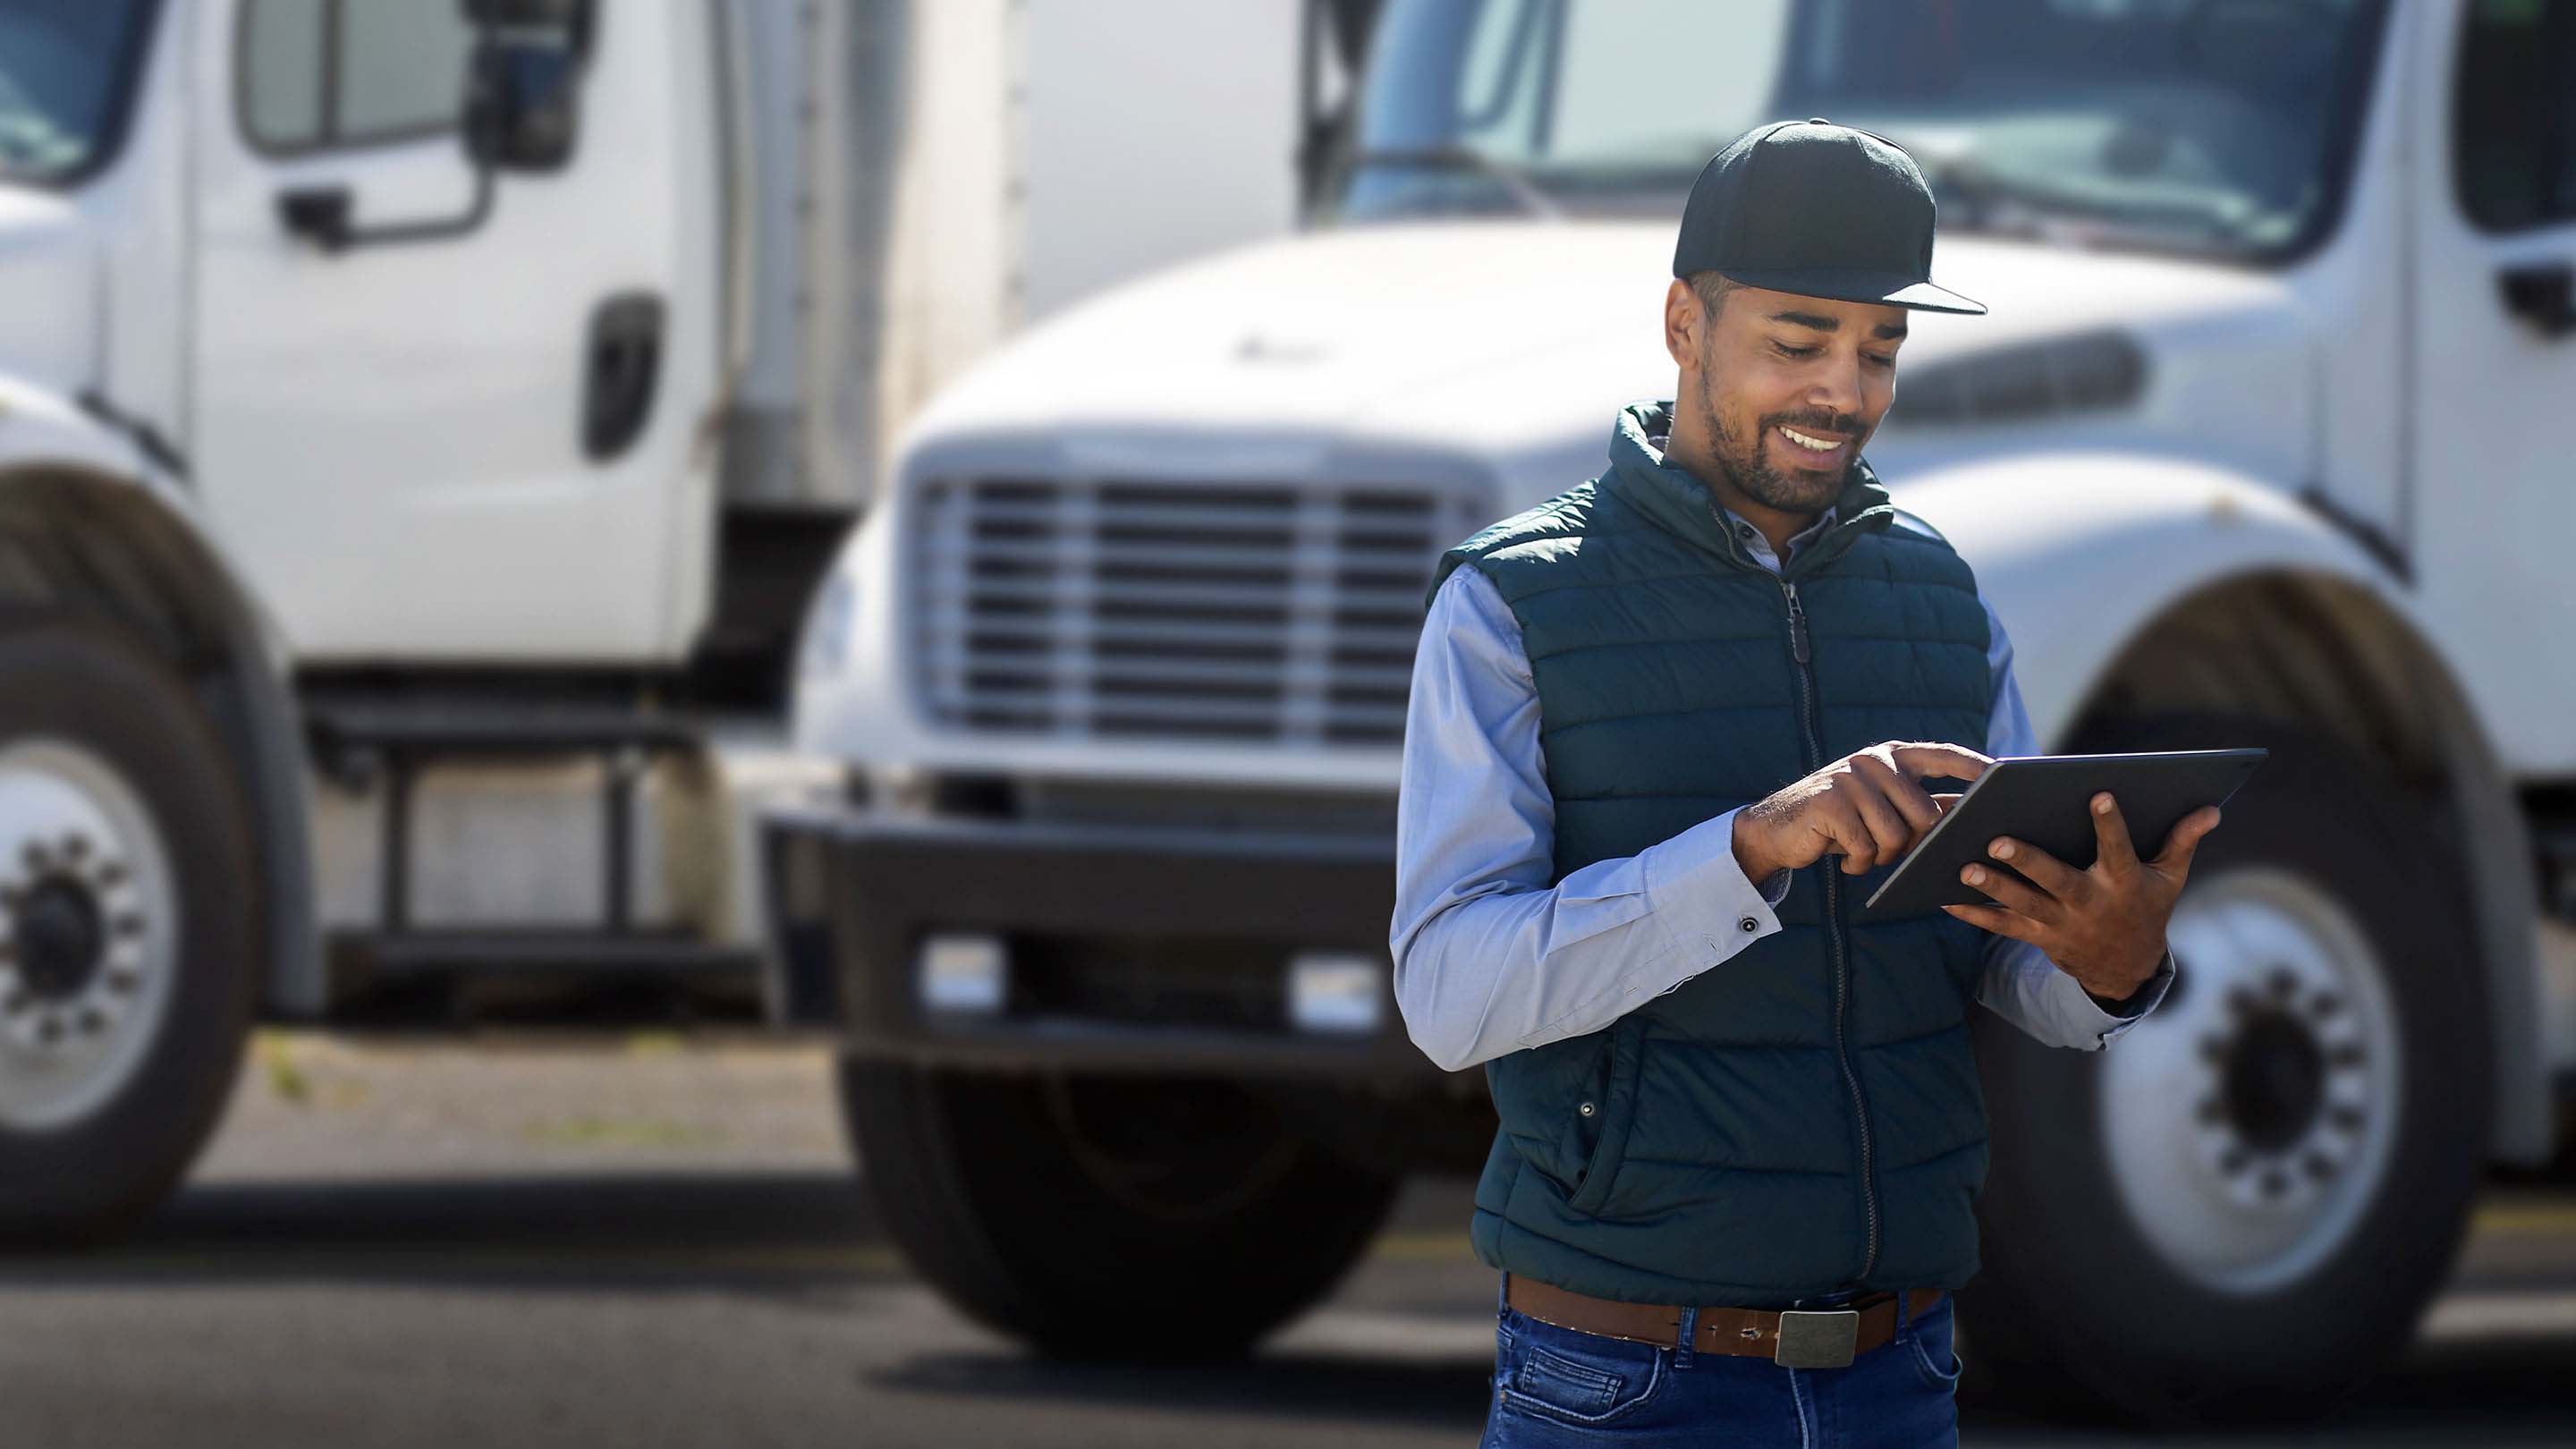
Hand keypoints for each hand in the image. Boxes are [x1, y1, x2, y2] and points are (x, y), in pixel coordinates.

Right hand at [1731, 741, 1992, 880]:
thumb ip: (1922, 805)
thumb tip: (1974, 818)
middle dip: (1914, 845)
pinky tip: (1845, 859)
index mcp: (1893, 756)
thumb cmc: (1841, 822)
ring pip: (1896, 836)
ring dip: (1882, 857)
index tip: (2004, 778)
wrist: (1777, 829)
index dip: (1975, 768)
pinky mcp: (1830, 802)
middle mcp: (1874, 761)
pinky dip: (1859, 864)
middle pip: (1925, 814)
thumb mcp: (1882, 807)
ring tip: (1863, 854)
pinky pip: (1866, 848)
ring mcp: (1851, 779)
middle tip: (1889, 852)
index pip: (1943, 756)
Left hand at [1941, 792, 2223, 1000]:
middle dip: (2027, 861)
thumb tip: (2211, 809)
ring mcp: (2061, 923)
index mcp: (2124, 884)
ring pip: (2023, 904)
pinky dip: (1974, 913)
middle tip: (1997, 839)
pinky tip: (1944, 897)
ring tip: (1962, 867)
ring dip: (1992, 887)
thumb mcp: (2170, 878)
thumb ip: (2182, 841)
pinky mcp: (2039, 936)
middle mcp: (2090, 904)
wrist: (2127, 969)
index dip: (2110, 824)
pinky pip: (2002, 926)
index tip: (2099, 793)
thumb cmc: (2147, 907)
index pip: (2118, 849)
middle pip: (2056, 881)